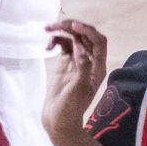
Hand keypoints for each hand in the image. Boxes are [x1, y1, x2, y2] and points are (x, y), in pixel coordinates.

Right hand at [44, 17, 109, 139]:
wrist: (58, 121)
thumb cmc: (71, 108)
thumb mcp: (78, 88)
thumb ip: (82, 67)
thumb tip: (80, 46)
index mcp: (98, 67)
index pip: (98, 42)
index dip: (88, 31)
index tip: (74, 26)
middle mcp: (89, 62)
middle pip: (85, 36)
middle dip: (72, 27)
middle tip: (56, 24)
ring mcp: (76, 62)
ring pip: (73, 39)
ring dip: (62, 31)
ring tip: (47, 29)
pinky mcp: (65, 64)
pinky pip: (63, 46)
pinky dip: (56, 41)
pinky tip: (48, 46)